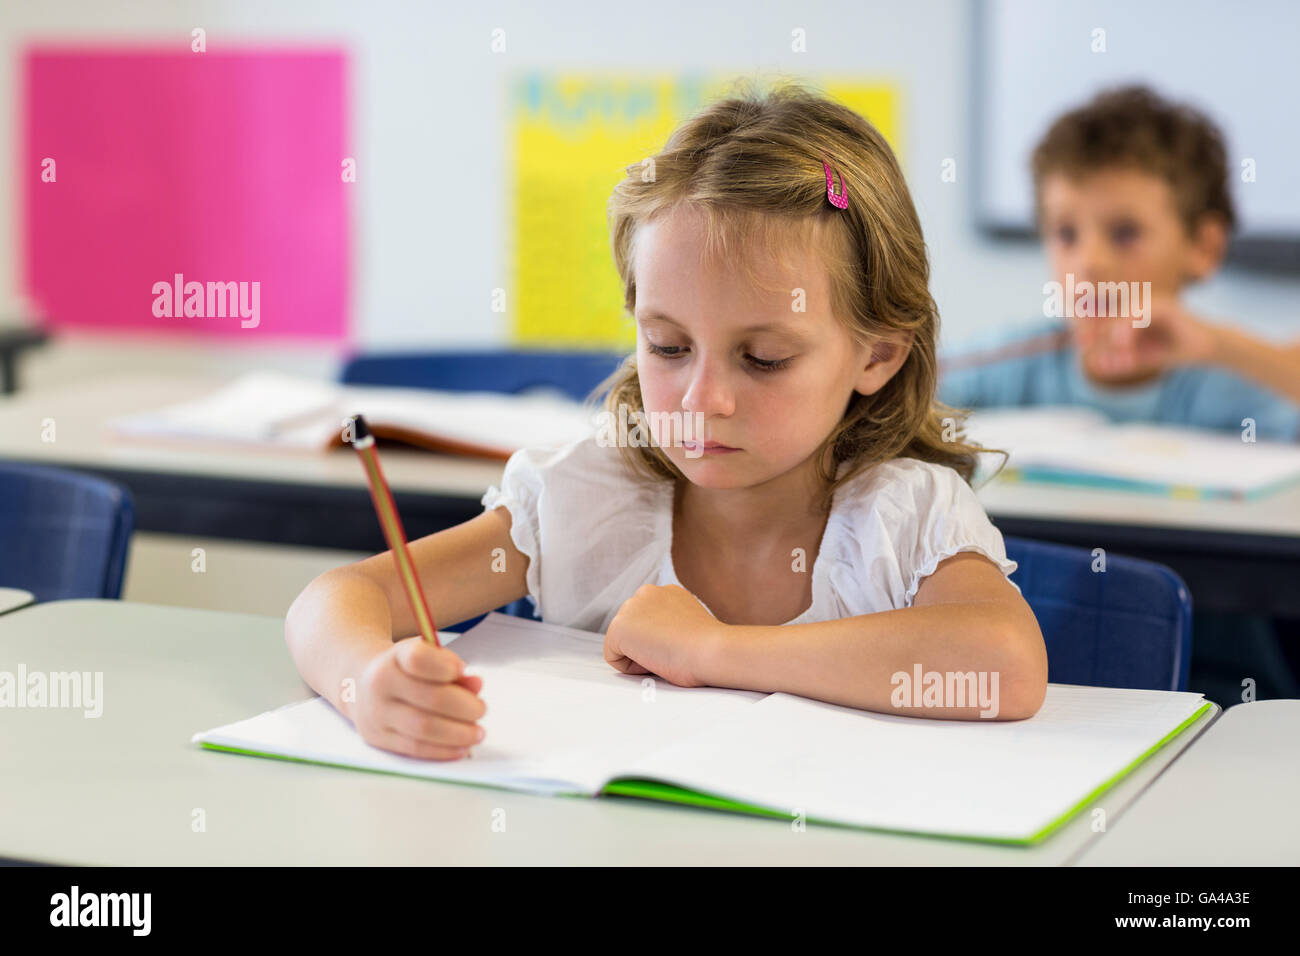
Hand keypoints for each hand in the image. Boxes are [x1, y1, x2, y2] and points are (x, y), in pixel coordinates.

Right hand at [351, 638, 485, 760]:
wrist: (360, 685)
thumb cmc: (404, 670)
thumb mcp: (425, 657)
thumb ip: (452, 667)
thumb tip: (476, 684)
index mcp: (395, 657)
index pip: (418, 659)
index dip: (446, 666)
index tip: (463, 670)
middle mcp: (381, 684)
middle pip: (430, 698)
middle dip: (464, 707)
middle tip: (481, 709)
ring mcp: (377, 714)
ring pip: (423, 728)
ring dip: (458, 733)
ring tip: (477, 732)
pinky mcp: (379, 738)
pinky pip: (415, 748)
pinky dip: (443, 750)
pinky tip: (461, 747)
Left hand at [604, 584, 723, 687]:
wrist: (711, 650)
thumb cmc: (708, 647)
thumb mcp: (689, 624)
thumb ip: (670, 622)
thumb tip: (659, 637)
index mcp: (666, 592)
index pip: (649, 622)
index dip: (662, 641)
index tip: (680, 645)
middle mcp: (646, 592)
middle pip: (633, 631)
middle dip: (647, 645)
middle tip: (672, 651)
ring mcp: (630, 607)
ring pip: (622, 643)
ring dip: (639, 655)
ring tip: (664, 654)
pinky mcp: (619, 627)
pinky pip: (613, 657)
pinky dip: (630, 667)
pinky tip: (653, 660)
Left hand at [1078, 297, 1217, 378]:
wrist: (1207, 349)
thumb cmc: (1174, 351)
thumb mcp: (1142, 358)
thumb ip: (1121, 360)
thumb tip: (1096, 366)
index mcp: (1133, 313)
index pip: (1105, 317)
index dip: (1090, 328)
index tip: (1079, 342)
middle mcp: (1140, 304)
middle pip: (1109, 314)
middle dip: (1096, 331)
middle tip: (1083, 345)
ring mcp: (1152, 302)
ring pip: (1122, 315)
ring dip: (1113, 335)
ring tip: (1112, 353)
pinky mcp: (1164, 306)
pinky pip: (1139, 315)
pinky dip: (1128, 330)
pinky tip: (1123, 346)